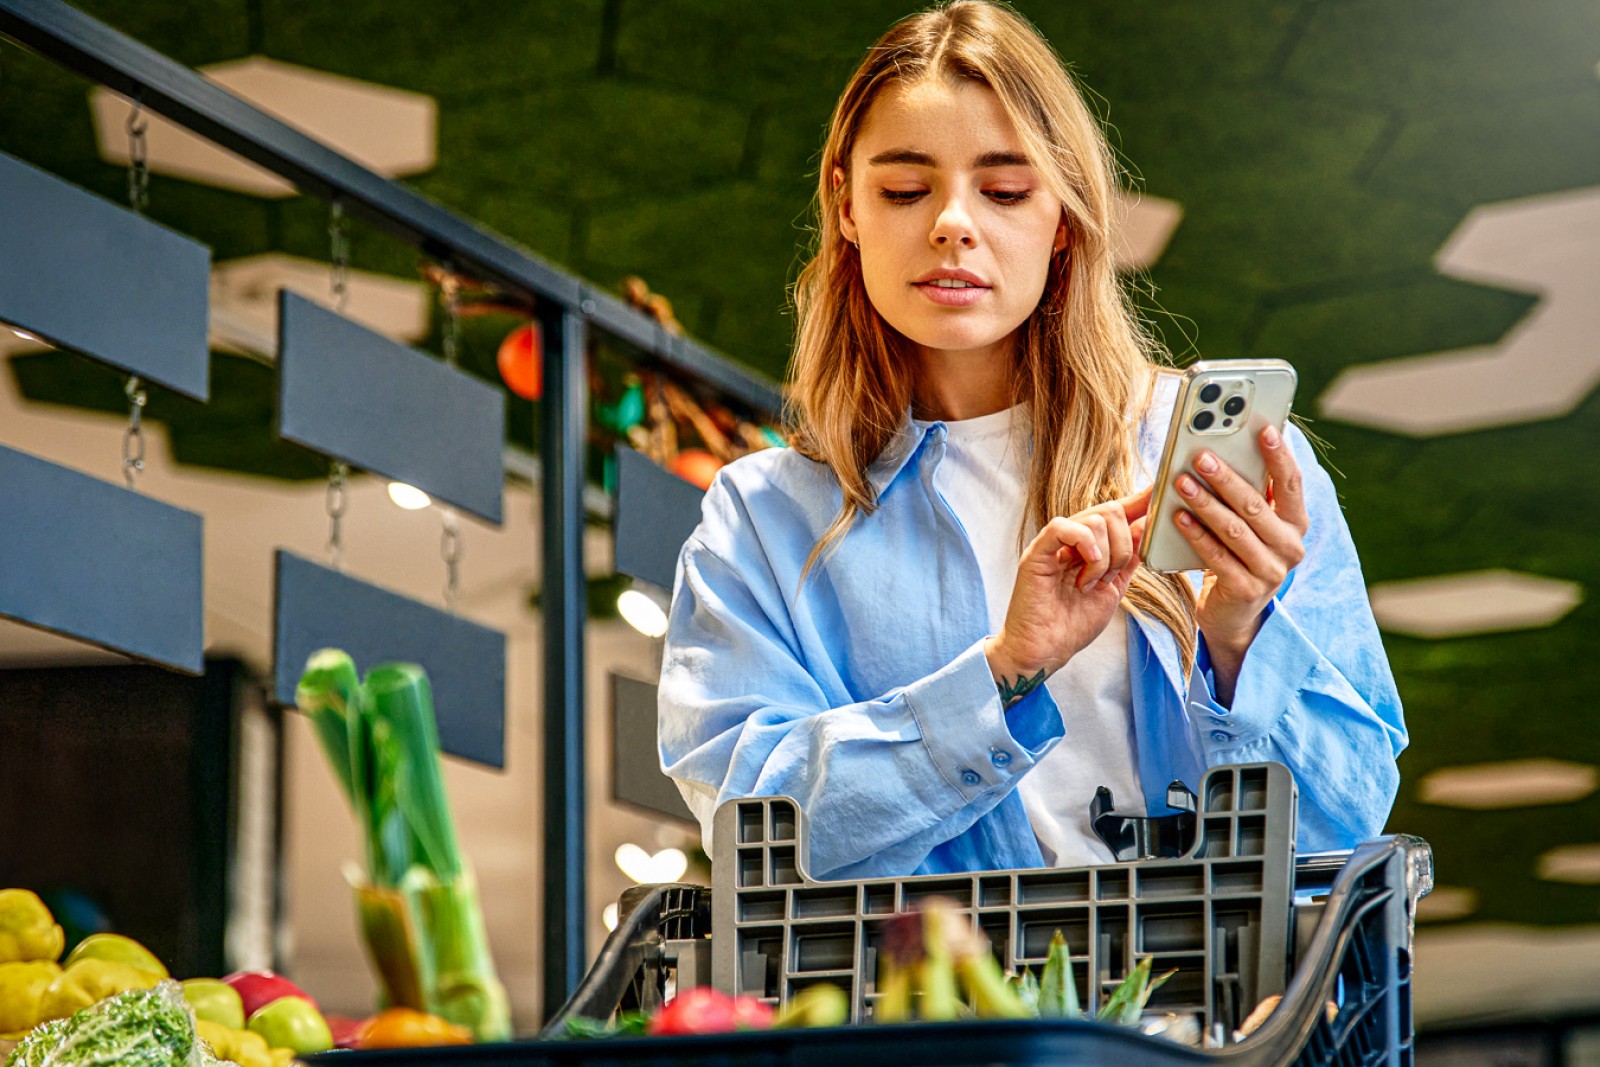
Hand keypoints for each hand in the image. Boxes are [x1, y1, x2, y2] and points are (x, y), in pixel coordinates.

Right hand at [984, 487, 1149, 700]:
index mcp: (1089, 546)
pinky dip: (1083, 543)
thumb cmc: (1073, 624)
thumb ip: (1128, 559)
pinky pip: (1062, 527)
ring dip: (1105, 556)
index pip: (1116, 511)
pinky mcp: (1037, 553)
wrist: (1046, 651)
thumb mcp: (1114, 589)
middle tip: (1111, 576)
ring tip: (1090, 584)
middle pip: (1110, 510)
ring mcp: (1053, 544)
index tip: (1160, 492)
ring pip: (1094, 519)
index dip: (1138, 501)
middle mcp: (1071, 539)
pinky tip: (1087, 567)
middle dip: (1124, 544)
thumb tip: (1146, 526)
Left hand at [1171, 424, 1308, 698]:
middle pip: (1257, 505)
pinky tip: (1177, 518)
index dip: (1279, 455)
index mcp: (1296, 523)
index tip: (1263, 429)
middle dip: (1226, 478)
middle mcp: (1290, 547)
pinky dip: (1196, 535)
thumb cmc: (1237, 554)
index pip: (1292, 483)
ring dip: (1206, 504)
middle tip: (1200, 455)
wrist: (1232, 613)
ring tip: (1181, 482)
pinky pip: (1217, 557)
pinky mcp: (1246, 590)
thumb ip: (1249, 492)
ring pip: (1235, 530)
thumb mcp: (1250, 524)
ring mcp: (1271, 572)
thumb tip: (1226, 445)